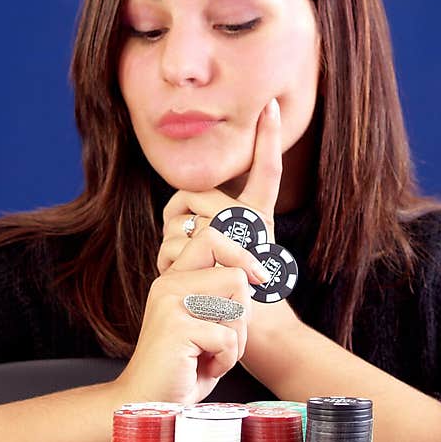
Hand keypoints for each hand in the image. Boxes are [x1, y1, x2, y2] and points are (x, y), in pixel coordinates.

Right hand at [115, 226, 269, 405]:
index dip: (241, 255)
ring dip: (235, 341)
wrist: (148, 401)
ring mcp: (170, 304)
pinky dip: (225, 361)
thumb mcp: (201, 322)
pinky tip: (204, 368)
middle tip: (224, 338)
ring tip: (211, 355)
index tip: (258, 277)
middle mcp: (169, 285)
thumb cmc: (182, 367)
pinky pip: (227, 339)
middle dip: (242, 314)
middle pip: (235, 276)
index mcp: (174, 279)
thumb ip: (218, 296)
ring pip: (236, 308)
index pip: (211, 238)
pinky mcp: (176, 327)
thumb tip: (255, 274)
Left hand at [157, 98, 300, 363]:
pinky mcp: (226, 248)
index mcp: (256, 216)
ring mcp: (242, 229)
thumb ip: (206, 233)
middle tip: (177, 251)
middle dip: (172, 217)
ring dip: (168, 243)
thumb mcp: (221, 259)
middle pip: (191, 192)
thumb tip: (178, 219)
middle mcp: (253, 216)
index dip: (268, 139)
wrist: (254, 334)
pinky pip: (182, 237)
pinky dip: (168, 257)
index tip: (272, 107)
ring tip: (183, 273)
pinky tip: (181, 279)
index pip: (265, 170)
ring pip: (180, 214)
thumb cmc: (232, 299)